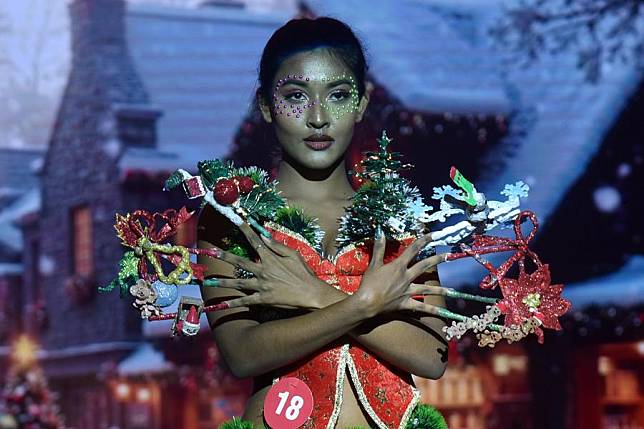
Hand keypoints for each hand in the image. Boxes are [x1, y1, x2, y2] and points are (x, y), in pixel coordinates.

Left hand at [207, 222, 327, 309]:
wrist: (310, 293)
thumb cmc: (304, 273)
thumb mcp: (293, 255)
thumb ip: (277, 245)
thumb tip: (263, 234)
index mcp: (270, 258)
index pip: (254, 241)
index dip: (245, 229)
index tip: (236, 220)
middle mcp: (263, 271)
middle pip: (239, 262)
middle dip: (224, 256)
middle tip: (210, 251)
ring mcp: (261, 286)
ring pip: (238, 283)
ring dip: (221, 282)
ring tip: (206, 282)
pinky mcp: (263, 299)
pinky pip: (245, 302)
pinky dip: (232, 304)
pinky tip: (220, 306)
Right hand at [353, 227, 448, 316]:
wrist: (367, 303)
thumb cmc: (369, 284)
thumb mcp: (373, 264)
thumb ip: (378, 248)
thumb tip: (380, 231)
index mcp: (398, 266)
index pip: (413, 250)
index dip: (424, 241)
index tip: (434, 235)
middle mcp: (406, 277)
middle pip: (424, 266)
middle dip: (437, 259)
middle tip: (449, 255)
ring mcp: (408, 291)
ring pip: (427, 288)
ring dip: (440, 289)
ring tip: (453, 290)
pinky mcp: (406, 303)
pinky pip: (421, 307)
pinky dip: (432, 310)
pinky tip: (444, 313)